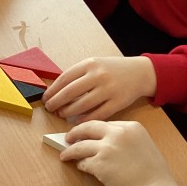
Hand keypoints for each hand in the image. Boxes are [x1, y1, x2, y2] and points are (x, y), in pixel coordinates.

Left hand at [42, 56, 156, 122]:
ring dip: (68, 112)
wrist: (140, 72)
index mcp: (90, 64)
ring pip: (82, 105)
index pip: (64, 78)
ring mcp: (109, 89)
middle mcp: (99, 75)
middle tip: (50, 109)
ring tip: (61, 114)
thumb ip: (78, 75)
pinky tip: (77, 122)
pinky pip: (98, 114)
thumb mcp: (95, 64)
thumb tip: (56, 92)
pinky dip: (85, 119)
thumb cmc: (113, 70)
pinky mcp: (118, 102)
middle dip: (56, 102)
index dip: (52, 90)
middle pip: (70, 92)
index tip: (46, 98)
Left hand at [59, 120, 174, 185]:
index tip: (88, 133)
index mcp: (131, 127)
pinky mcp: (99, 163)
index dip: (94, 129)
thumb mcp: (145, 146)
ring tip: (65, 154)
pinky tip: (79, 166)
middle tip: (69, 137)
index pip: (106, 124)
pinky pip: (83, 162)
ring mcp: (107, 147)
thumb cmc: (154, 174)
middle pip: (89, 127)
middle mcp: (117, 133)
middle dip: (76, 132)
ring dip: (71, 150)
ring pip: (80, 145)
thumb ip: (128, 140)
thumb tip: (109, 144)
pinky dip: (80, 164)